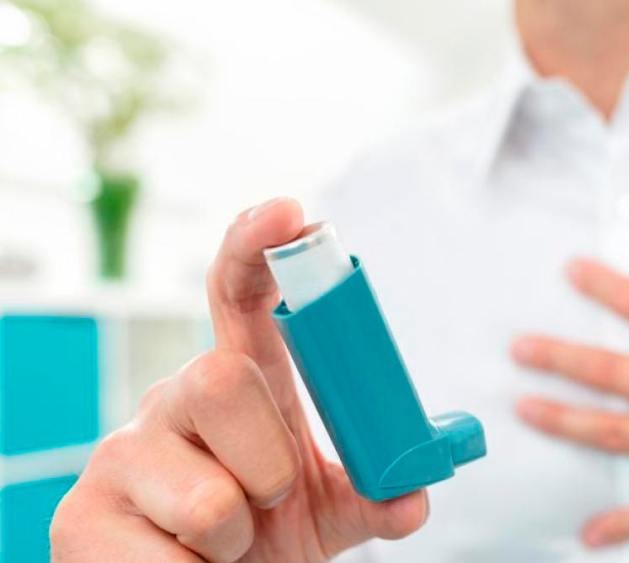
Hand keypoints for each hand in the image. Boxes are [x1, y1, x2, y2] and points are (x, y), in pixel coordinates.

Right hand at [51, 198, 426, 562]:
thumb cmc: (265, 538)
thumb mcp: (328, 511)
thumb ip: (373, 493)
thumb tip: (412, 492)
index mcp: (240, 384)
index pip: (238, 295)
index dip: (257, 248)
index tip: (290, 212)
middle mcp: (175, 400)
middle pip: (221, 379)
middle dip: (268, 460)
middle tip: (270, 502)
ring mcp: (121, 452)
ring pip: (208, 495)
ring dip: (238, 539)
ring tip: (224, 546)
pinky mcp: (80, 516)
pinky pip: (165, 559)